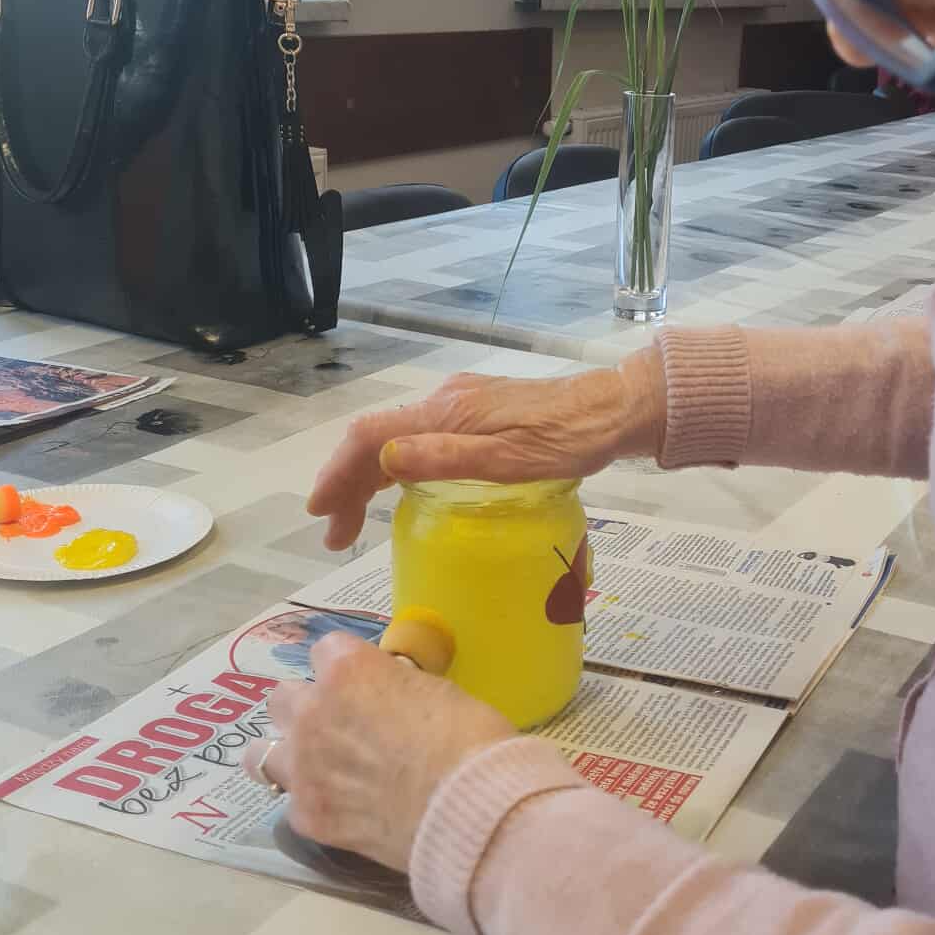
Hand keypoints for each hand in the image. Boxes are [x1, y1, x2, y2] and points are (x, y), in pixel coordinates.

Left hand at [252, 634, 514, 872]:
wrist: (467, 808)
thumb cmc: (468, 738)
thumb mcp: (435, 691)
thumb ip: (394, 687)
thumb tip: (388, 696)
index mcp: (347, 670)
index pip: (324, 651)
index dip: (346, 669)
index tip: (365, 683)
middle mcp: (312, 712)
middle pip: (283, 698)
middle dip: (308, 707)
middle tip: (340, 726)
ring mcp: (302, 767)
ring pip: (261, 752)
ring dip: (287, 753)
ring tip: (315, 767)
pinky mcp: (306, 814)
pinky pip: (293, 802)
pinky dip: (314, 802)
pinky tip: (341, 810)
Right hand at [307, 358, 663, 550]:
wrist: (613, 409)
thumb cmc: (568, 441)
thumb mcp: (510, 459)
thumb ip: (447, 458)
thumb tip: (385, 460)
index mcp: (446, 412)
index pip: (370, 437)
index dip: (338, 473)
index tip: (321, 513)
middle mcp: (445, 400)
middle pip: (376, 439)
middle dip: (346, 483)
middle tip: (335, 534)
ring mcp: (461, 402)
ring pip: (395, 438)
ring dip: (366, 477)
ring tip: (353, 521)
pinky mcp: (477, 409)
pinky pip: (418, 436)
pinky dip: (394, 466)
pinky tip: (397, 491)